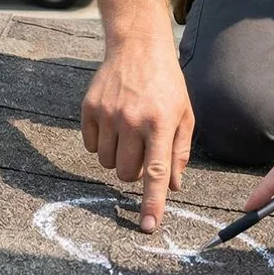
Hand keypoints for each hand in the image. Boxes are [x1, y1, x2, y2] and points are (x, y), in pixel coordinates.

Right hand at [81, 42, 193, 233]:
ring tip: (129, 132)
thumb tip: (173, 186)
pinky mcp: (89, 108)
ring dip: (118, 157)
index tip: (147, 227)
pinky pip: (91, 146)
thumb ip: (179, 152)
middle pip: (127, 173)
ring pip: (107, 163)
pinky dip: (102, 143)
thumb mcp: (184, 114)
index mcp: (160, 123)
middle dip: (135, 171)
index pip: (156, 173)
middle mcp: (132, 120)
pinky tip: (113, 122)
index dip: (152, 202)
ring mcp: (108, 114)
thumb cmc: (166, 84)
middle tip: (143, 148)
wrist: (137, 47)